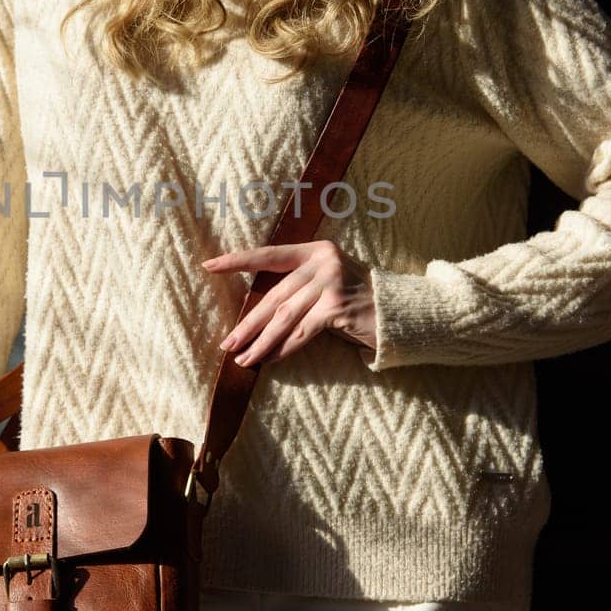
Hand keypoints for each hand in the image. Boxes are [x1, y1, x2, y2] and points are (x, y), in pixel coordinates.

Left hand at [203, 239, 377, 366]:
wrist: (401, 313)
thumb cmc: (360, 301)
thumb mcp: (328, 284)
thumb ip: (300, 287)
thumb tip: (258, 314)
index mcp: (316, 250)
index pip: (270, 254)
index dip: (238, 261)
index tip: (209, 266)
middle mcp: (323, 261)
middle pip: (275, 296)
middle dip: (249, 323)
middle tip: (227, 343)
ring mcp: (331, 282)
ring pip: (284, 317)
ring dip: (261, 341)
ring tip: (242, 358)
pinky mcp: (337, 306)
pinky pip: (302, 332)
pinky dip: (284, 349)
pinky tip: (269, 360)